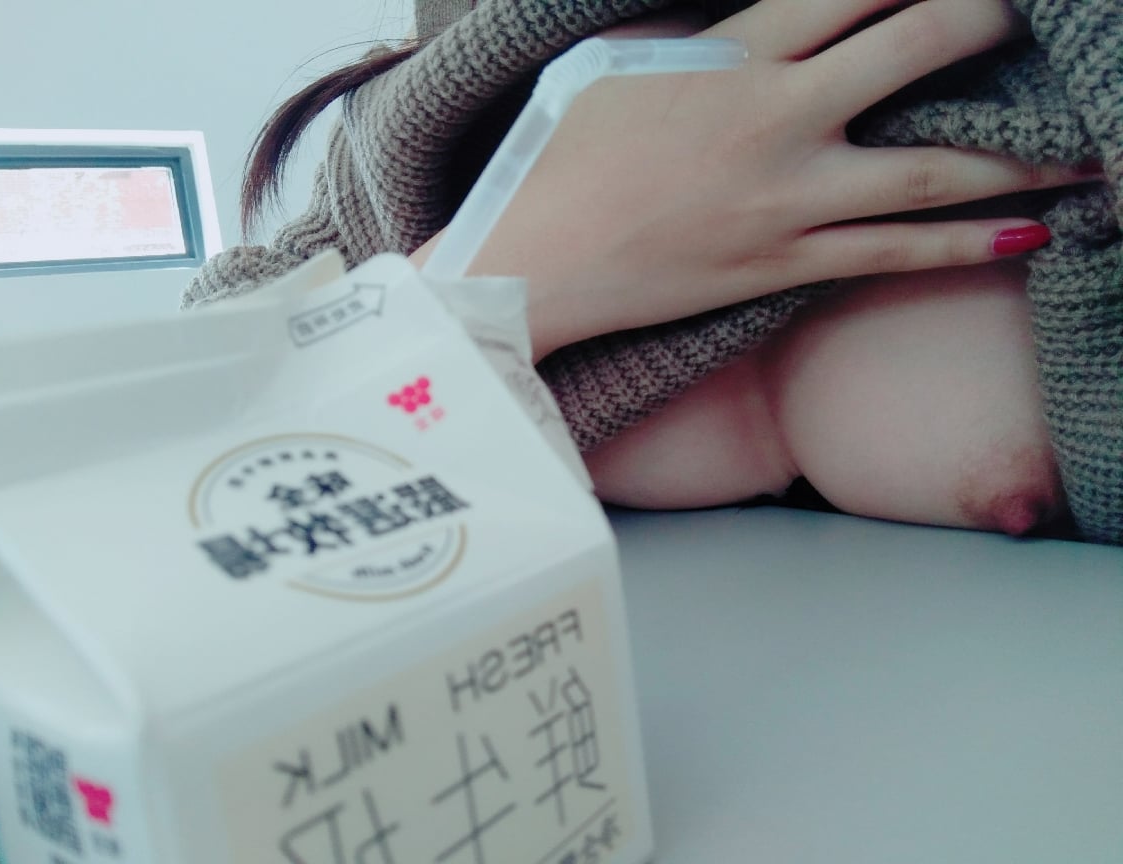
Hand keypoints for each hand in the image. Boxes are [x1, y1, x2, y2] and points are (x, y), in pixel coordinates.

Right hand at [413, 0, 1089, 359]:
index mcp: (735, 53)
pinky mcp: (786, 264)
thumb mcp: (619, 62)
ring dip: (1024, 151)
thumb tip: (767, 16)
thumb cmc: (562, 156)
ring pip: (934, 168)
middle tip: (1045, 17)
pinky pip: (896, 254)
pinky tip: (1033, 231)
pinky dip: (970, 243)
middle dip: (996, 20)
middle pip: (923, 46)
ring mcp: (790, 200)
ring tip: (1089, 145)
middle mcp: (779, 119)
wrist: (537, 262)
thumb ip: (709, 32)